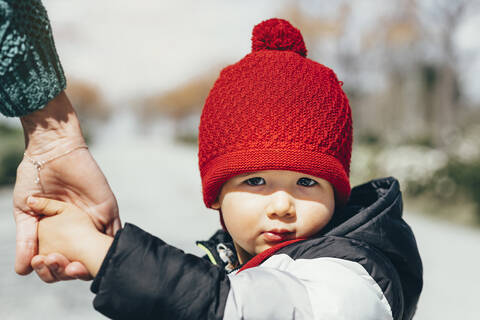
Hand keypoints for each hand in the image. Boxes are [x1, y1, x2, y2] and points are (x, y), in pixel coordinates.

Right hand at [14, 92, 120, 281]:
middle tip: (67, 269)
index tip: (47, 268)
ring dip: (94, 263)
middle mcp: (80, 229)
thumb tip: (23, 271)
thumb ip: (26, 240)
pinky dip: (111, 246)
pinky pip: (115, 232)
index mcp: (60, 232)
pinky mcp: (107, 209)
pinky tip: (105, 256)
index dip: (57, 270)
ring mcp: (95, 220)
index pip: (63, 259)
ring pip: (100, 251)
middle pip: (84, 260)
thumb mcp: (26, 212)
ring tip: (81, 267)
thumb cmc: (34, 178)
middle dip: (76, 270)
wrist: (51, 152)